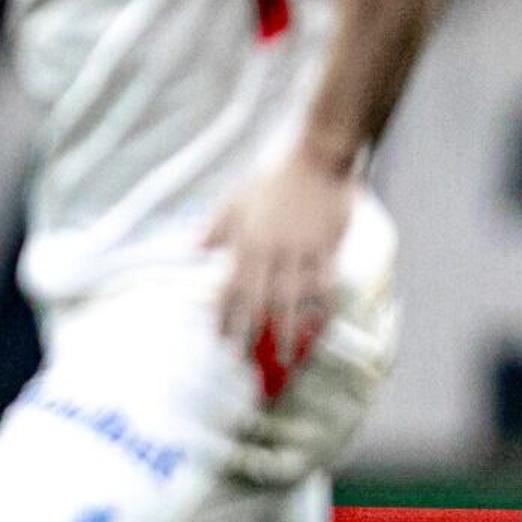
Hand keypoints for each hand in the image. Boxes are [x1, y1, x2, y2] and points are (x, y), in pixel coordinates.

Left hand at [208, 153, 354, 375]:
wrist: (316, 160)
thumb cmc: (273, 180)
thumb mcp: (235, 198)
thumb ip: (215, 226)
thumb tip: (194, 249)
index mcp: (246, 242)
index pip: (230, 287)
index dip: (224, 316)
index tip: (220, 340)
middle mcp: (271, 251)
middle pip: (258, 300)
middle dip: (250, 332)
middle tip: (246, 360)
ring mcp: (300, 251)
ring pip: (291, 298)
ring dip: (287, 330)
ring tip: (287, 357)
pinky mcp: (327, 248)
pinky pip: (325, 285)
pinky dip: (323, 309)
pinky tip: (322, 329)